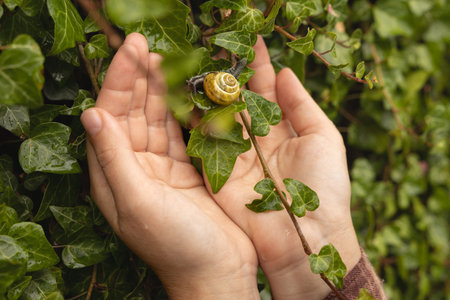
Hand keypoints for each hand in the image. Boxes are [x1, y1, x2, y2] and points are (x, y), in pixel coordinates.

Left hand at [80, 33, 258, 298]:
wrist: (219, 272)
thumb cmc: (177, 246)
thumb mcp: (138, 203)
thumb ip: (113, 159)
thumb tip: (91, 114)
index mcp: (113, 175)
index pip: (110, 117)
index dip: (118, 81)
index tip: (130, 49)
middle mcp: (134, 167)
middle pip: (134, 112)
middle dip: (138, 77)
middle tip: (146, 43)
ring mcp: (162, 166)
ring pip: (158, 118)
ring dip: (161, 87)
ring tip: (165, 56)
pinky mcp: (188, 168)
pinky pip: (183, 131)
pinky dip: (184, 109)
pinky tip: (187, 87)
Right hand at [207, 36, 360, 299]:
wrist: (306, 237)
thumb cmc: (325, 188)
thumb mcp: (324, 139)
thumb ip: (302, 105)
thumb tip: (286, 72)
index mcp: (283, 130)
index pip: (267, 90)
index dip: (259, 66)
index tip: (251, 42)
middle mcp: (256, 140)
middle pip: (239, 100)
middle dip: (230, 74)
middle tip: (217, 47)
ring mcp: (236, 156)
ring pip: (219, 117)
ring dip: (210, 92)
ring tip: (200, 63)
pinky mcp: (218, 174)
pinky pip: (204, 142)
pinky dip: (197, 119)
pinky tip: (189, 94)